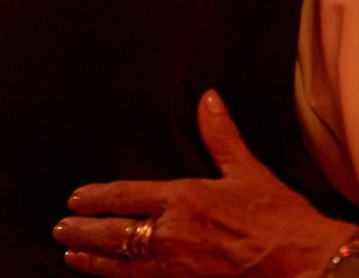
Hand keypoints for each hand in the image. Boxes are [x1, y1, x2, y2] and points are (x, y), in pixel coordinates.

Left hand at [53, 90, 353, 276]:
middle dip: (83, 230)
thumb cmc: (276, 215)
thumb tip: (208, 99)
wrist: (298, 259)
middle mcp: (171, 233)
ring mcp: (174, 265)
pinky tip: (107, 276)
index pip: (126, 197)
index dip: (97, 198)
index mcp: (184, 199)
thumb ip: (221, 136)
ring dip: (91, 259)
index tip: (76, 199)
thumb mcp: (248, 170)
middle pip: (113, 233)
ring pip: (119, 263)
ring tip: (71, 254)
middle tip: (60, 228)